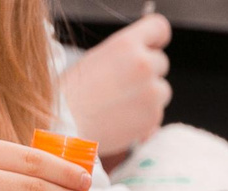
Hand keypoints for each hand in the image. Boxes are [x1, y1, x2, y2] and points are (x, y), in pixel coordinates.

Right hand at [61, 12, 172, 155]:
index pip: (159, 28)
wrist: (65, 125)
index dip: (156, 40)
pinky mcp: (153, 116)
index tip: (152, 47)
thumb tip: (144, 58)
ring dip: (148, 97)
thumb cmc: (73, 93)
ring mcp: (152, 91)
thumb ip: (126, 54)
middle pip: (161, 62)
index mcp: (127, 44)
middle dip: (148, 73)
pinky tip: (122, 120)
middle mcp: (143, 64)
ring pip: (162, 90)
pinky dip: (145, 119)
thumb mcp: (98, 58)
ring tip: (120, 105)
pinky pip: (157, 114)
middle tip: (124, 85)